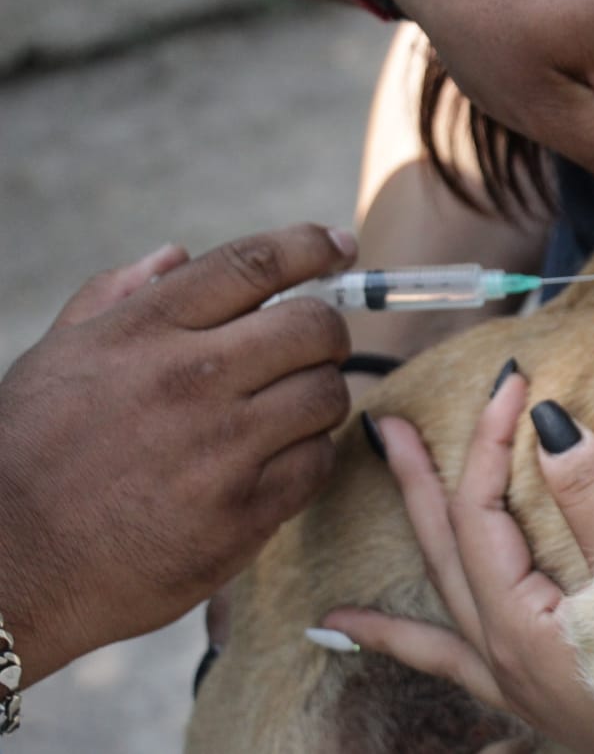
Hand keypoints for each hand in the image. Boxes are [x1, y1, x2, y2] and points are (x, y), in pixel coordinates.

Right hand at [0, 224, 357, 682]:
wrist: (11, 569)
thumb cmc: (31, 454)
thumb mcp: (56, 358)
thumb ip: (117, 298)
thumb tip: (177, 254)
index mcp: (142, 332)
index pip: (253, 265)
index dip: (311, 246)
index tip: (339, 247)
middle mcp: (187, 381)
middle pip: (313, 327)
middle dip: (327, 333)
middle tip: (314, 350)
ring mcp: (220, 449)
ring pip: (327, 395)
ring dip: (320, 397)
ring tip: (289, 412)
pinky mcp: (244, 513)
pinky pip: (317, 463)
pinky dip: (309, 457)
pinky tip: (275, 462)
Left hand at [324, 373, 593, 752]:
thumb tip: (548, 425)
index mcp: (519, 622)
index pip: (481, 509)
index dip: (489, 439)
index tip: (510, 383)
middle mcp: (499, 652)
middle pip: (442, 546)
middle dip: (416, 479)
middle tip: (386, 426)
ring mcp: (507, 678)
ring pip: (438, 594)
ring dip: (410, 539)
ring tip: (367, 500)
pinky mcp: (527, 694)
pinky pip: (440, 657)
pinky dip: (392, 637)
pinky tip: (339, 630)